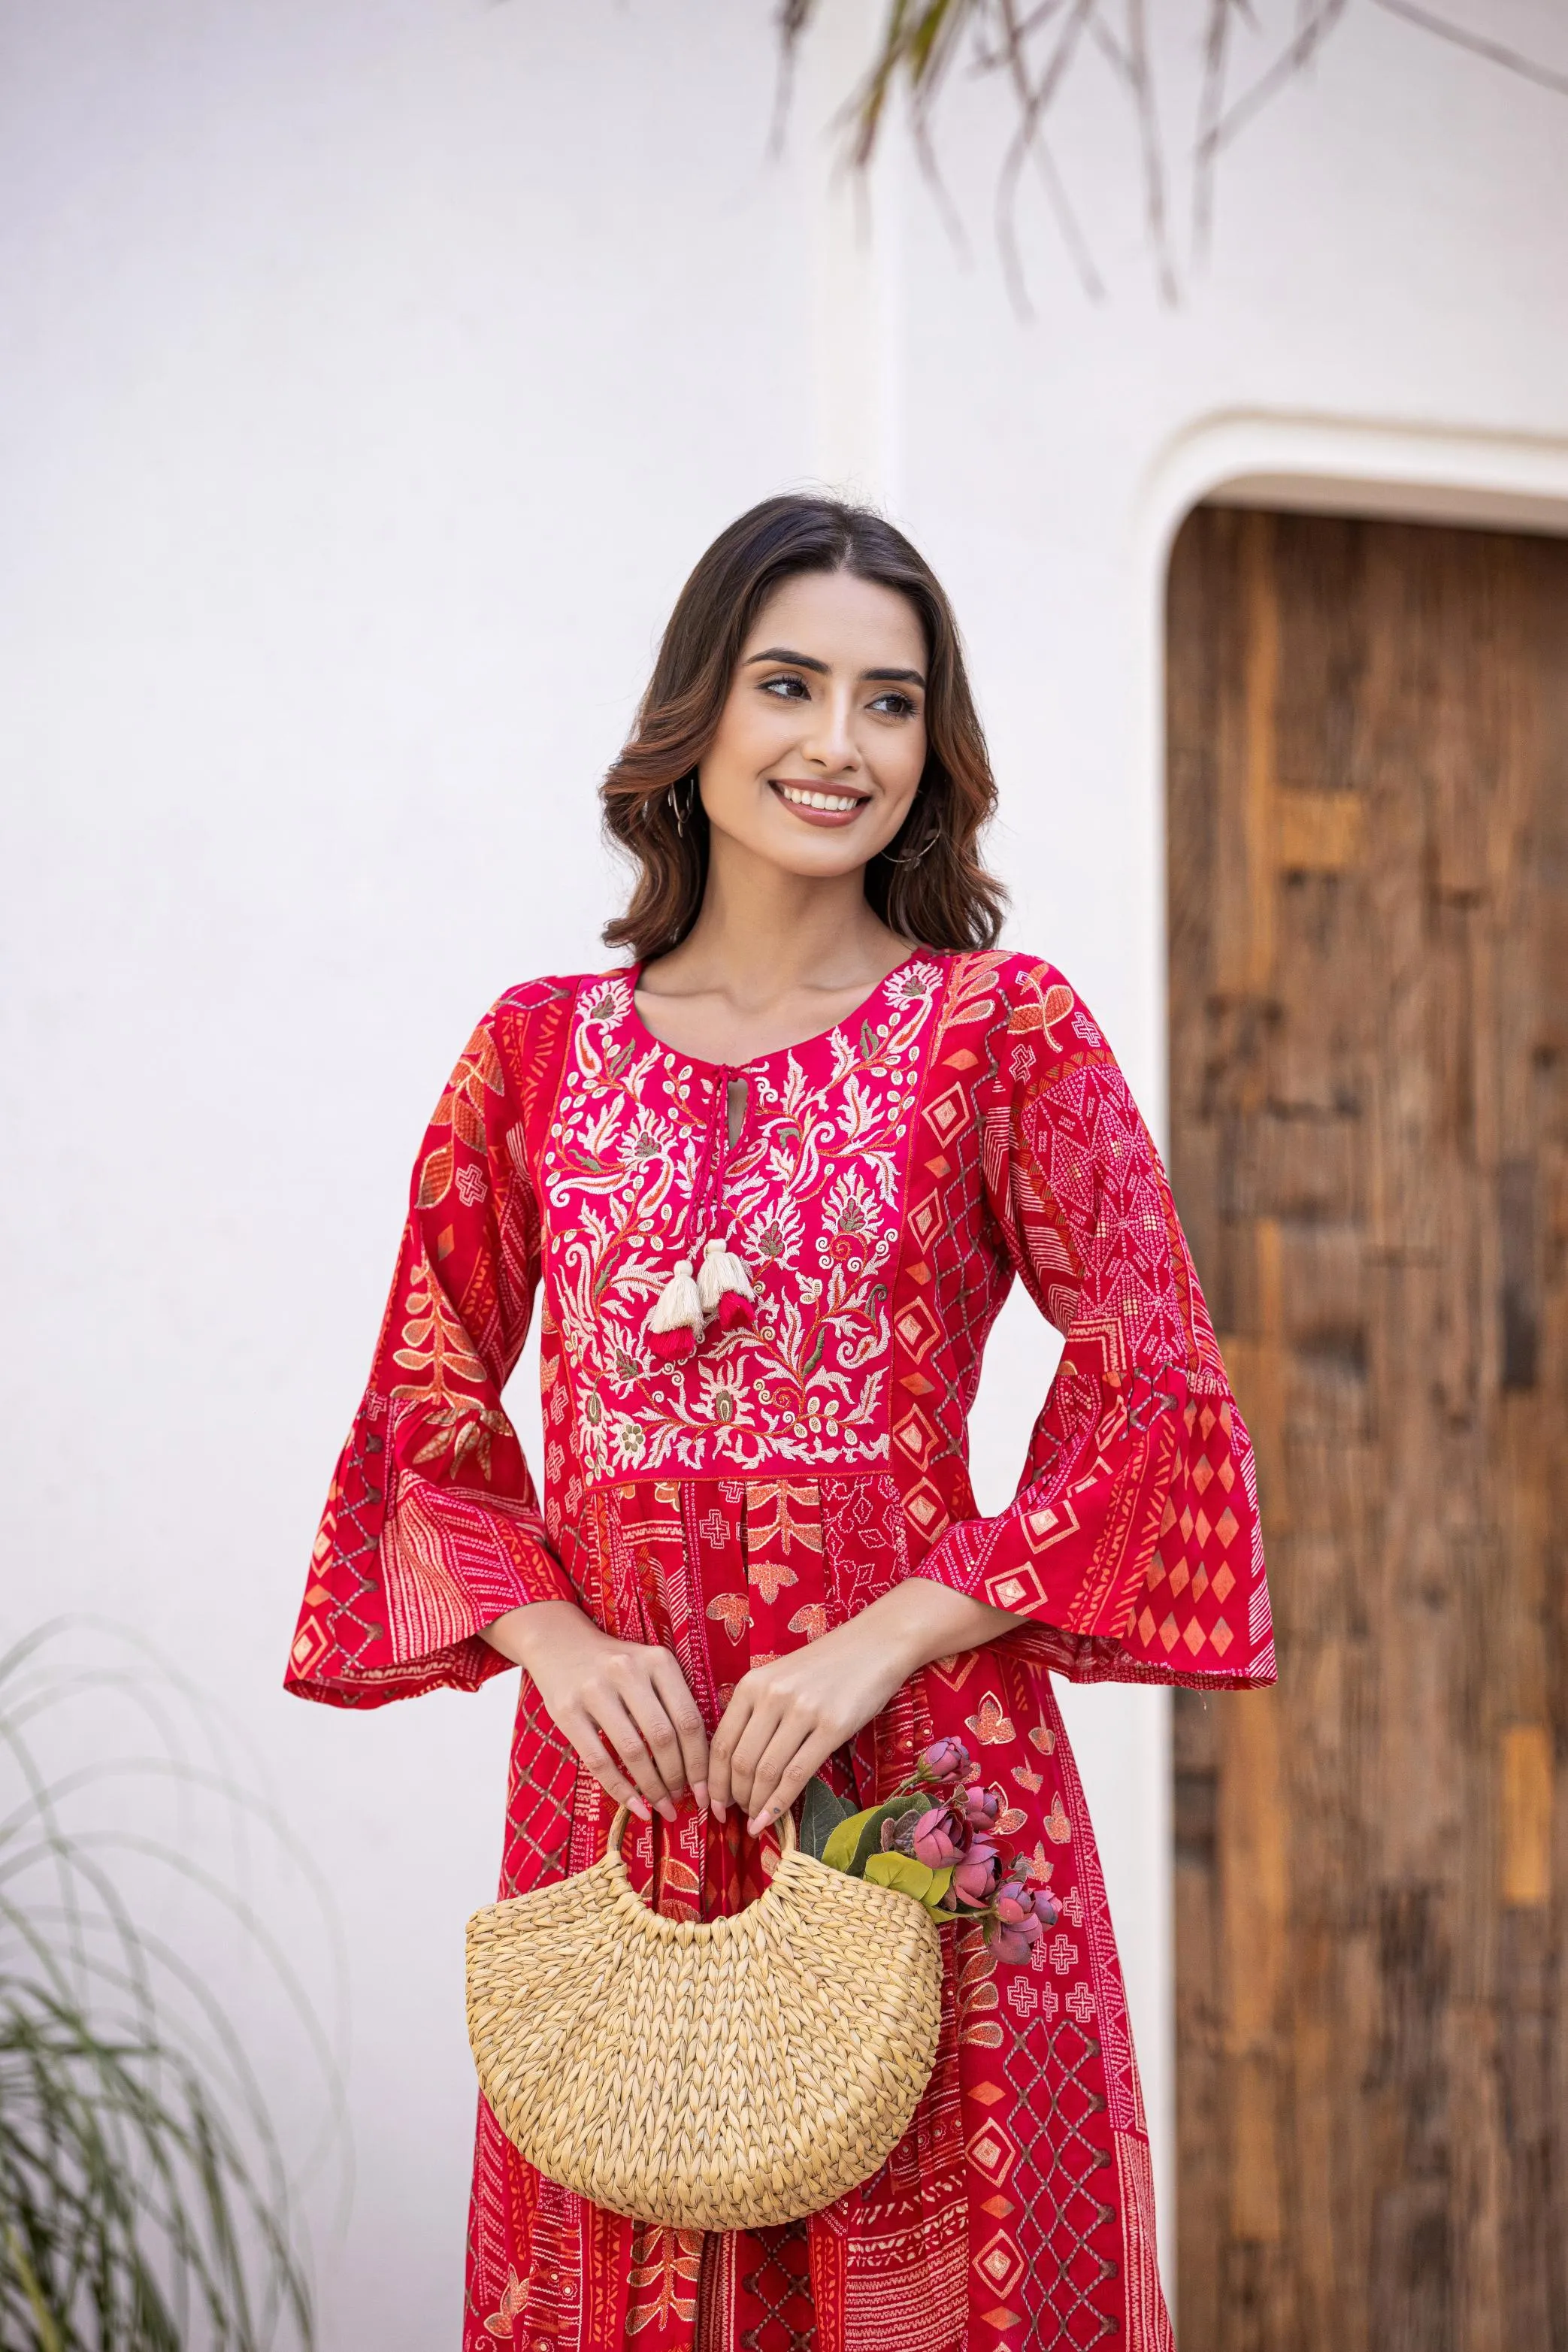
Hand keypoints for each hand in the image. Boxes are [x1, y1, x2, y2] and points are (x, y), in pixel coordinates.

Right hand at [482, 1602, 708, 1825]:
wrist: (559, 1642)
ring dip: (652, 1788)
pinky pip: (598, 1760)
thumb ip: (673, 1702)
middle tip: (683, 1801)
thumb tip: (698, 1765)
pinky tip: (635, 1806)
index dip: (700, 1762)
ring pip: (633, 1751)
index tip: (706, 1790)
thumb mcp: (650, 1668)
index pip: (689, 1720)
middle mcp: (628, 1671)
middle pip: (663, 1737)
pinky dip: (620, 1789)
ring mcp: (595, 1690)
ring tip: (662, 1807)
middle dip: (678, 1778)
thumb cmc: (616, 1665)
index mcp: (658, 1661)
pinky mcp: (567, 1710)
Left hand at [707, 1578, 1022, 1834]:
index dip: (714, 1780)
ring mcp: (802, 1711)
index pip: (721, 1743)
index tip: (713, 1804)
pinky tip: (773, 1819)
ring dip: (757, 1803)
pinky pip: (798, 1774)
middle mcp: (771, 1696)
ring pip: (767, 1771)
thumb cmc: (826, 1665)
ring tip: (755, 1820)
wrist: (875, 1644)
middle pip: (740, 1761)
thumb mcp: (779, 1680)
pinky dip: (781, 1802)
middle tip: (736, 1816)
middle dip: (734, 1797)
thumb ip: (756, 1714)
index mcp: (752, 1684)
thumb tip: (735, 1767)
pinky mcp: (832, 1727)